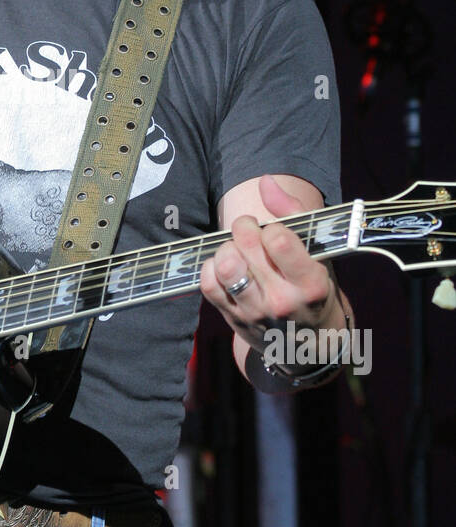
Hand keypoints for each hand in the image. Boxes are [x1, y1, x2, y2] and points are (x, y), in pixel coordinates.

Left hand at [200, 174, 337, 356]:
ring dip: (226, 247)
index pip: (278, 240)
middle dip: (245, 228)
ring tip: (238, 249)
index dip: (270, 226)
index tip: (273, 232)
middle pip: (245, 246)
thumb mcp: (319, 252)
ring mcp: (255, 312)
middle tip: (251, 232)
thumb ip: (293, 212)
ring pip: (225, 265)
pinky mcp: (232, 318)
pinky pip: (207, 283)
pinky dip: (211, 266)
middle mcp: (282, 301)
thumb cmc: (313, 288)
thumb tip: (265, 181)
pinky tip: (225, 264)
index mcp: (310, 283)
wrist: (308, 344)